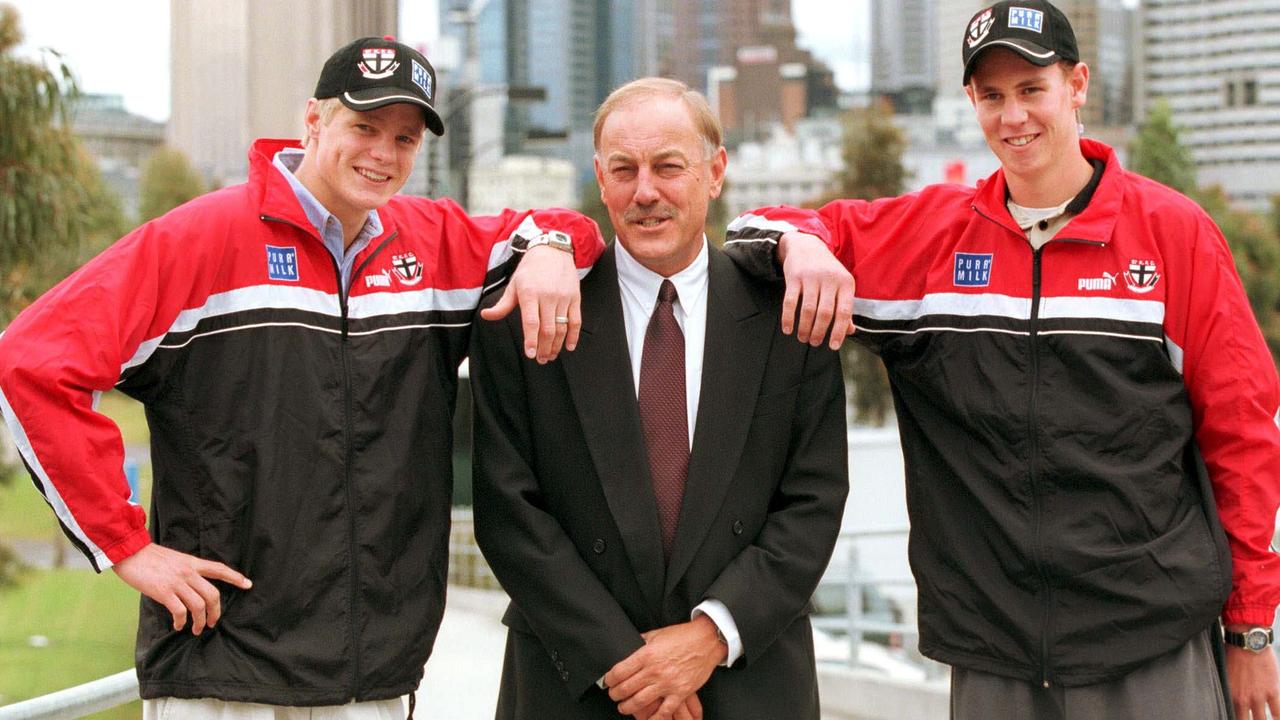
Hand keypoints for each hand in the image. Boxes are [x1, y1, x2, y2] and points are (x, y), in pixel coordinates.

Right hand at [112, 542, 251, 634]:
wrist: (129, 552)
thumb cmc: (149, 557)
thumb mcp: (174, 559)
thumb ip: (186, 570)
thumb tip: (191, 586)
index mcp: (192, 562)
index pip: (219, 568)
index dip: (235, 577)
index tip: (248, 584)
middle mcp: (188, 572)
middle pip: (213, 594)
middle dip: (216, 612)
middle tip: (212, 622)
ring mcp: (176, 582)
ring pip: (199, 605)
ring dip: (200, 621)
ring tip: (196, 629)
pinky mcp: (163, 591)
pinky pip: (180, 611)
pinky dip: (182, 622)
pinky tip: (179, 626)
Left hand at [479, 245, 581, 362]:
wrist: (553, 252)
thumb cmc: (530, 270)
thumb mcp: (514, 285)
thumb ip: (503, 305)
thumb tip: (486, 315)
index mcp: (530, 293)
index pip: (531, 322)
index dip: (531, 340)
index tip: (531, 354)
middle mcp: (548, 296)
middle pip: (548, 329)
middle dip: (545, 348)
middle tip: (541, 359)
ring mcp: (563, 297)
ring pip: (562, 327)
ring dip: (557, 345)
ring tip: (551, 355)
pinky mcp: (575, 297)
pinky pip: (576, 321)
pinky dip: (573, 336)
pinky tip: (569, 346)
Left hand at [604, 616, 724, 718]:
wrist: (707, 640)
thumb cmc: (682, 636)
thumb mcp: (656, 634)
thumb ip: (641, 642)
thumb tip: (627, 647)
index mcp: (646, 654)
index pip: (619, 671)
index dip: (609, 680)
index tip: (608, 682)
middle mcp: (654, 670)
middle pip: (626, 688)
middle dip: (615, 694)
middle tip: (613, 695)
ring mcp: (667, 683)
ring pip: (640, 701)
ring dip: (627, 707)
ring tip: (624, 707)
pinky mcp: (680, 692)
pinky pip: (664, 711)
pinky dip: (653, 718)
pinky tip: (646, 719)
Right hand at [777, 231, 854, 349]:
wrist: (807, 245)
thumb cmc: (827, 270)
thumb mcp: (841, 285)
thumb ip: (845, 307)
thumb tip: (850, 331)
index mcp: (845, 282)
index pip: (843, 311)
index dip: (838, 331)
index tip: (833, 346)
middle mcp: (829, 279)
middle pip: (824, 313)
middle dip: (818, 332)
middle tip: (813, 343)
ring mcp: (811, 277)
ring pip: (807, 309)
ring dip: (804, 328)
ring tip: (802, 338)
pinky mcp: (794, 276)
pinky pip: (789, 301)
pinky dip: (788, 318)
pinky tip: (787, 329)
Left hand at [1226, 641, 1279, 718]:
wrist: (1247, 642)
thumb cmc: (1233, 654)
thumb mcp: (1224, 674)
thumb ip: (1228, 688)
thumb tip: (1227, 697)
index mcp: (1228, 694)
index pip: (1231, 715)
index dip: (1236, 718)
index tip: (1239, 718)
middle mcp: (1242, 699)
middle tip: (1249, 719)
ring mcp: (1258, 696)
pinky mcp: (1272, 691)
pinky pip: (1277, 712)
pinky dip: (1278, 717)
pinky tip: (1277, 718)